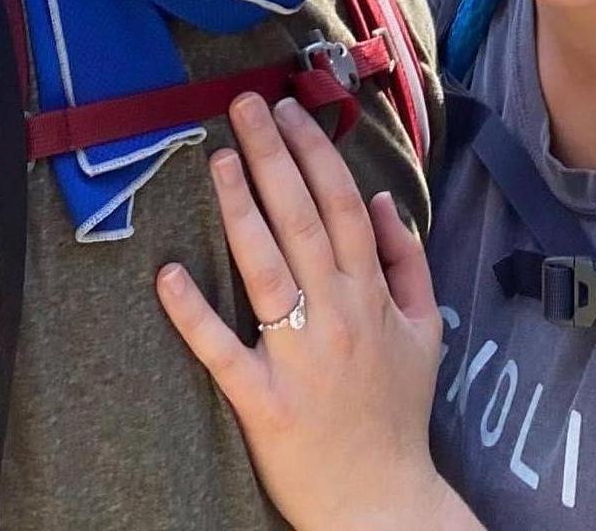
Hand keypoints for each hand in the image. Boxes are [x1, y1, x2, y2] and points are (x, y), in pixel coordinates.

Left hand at [156, 93, 472, 530]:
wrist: (382, 503)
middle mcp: (336, 315)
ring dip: (241, 209)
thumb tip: (382, 199)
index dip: (316, 152)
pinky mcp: (261, 401)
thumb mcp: (426, 329)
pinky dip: (195, 314)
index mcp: (372, 295)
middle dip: (275, 155)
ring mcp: (297, 356)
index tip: (292, 110)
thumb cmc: (399, 412)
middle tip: (247, 105)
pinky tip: (168, 274)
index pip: (343, 205)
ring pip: (265, 268)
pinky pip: (223, 351)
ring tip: (220, 157)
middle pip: (303, 219)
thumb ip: (407, 261)